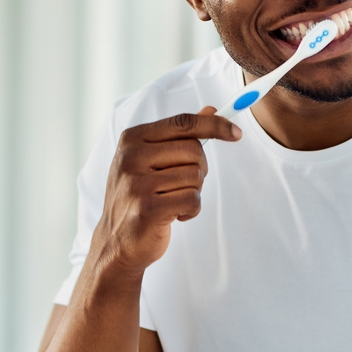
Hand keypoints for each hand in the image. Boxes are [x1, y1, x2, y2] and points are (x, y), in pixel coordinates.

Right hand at [92, 107, 240, 275]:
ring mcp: (137, 183)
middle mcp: (131, 157)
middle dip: (200, 169)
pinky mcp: (148, 209)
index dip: (214, 125)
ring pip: (196, 176)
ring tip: (173, 201)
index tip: (236, 133)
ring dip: (193, 192)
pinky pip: (193, 200)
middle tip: (185, 184)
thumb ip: (179, 135)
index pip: (183, 122)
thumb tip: (210, 109)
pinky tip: (174, 216)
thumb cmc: (137, 197)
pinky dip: (191, 210)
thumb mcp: (151, 161)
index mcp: (132, 139)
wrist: (115, 241)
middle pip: (194, 150)